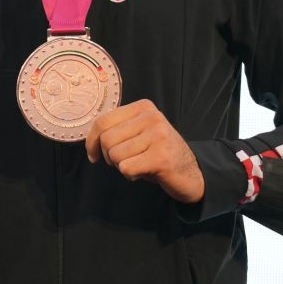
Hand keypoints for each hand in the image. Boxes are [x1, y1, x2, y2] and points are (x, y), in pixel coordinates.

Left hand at [85, 99, 203, 203]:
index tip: (94, 155)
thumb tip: (91, 140)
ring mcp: (158, 136)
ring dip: (122, 166)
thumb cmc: (158, 153)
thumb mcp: (139, 133)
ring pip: (116, 155)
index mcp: (143, 108)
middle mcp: (151, 117)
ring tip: (139, 164)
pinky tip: (144, 171)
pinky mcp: (161, 157)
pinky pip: (126, 168)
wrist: (191, 172)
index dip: (92, 141)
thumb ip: (118, 129)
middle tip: (125, 161)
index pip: (103, 120)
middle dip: (109, 156)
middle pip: (107, 139)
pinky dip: (130, 175)